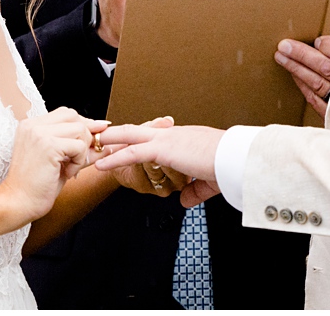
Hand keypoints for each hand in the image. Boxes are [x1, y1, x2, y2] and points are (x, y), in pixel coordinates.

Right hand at [0, 107, 103, 223]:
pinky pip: (79, 146)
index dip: (82, 126)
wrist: (19, 202)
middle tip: (79, 158)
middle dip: (84, 136)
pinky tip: (67, 173)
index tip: (90, 142)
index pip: (66, 113)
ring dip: (82, 150)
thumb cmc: (38, 185)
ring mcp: (39, 133)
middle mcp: (32, 125)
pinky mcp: (47, 145)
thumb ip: (80, 144)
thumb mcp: (61, 159)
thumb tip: (105, 131)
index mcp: (31, 125)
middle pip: (74, 116)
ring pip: (80, 129)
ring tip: (70, 167)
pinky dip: (79, 161)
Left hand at [95, 124, 225, 207]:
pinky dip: (115, 157)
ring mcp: (167, 139)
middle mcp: (174, 134)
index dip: (142, 137)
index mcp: (186, 138)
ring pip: (131, 136)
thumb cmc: (228, 166)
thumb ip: (195, 191)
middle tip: (104, 135)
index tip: (130, 139)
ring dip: (112, 140)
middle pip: (140, 129)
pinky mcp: (163, 149)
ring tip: (95, 143)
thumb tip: (184, 200)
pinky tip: (103, 162)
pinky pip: (133, 152)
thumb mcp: (209, 181)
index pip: (158, 135)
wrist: (235, 159)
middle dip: (121, 133)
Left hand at [276, 36, 329, 115]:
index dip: (327, 45)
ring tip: (281, 57)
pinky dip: (304, 87)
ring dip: (297, 69)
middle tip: (284, 45)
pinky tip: (294, 76)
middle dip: (302, 55)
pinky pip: (316, 99)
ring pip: (317, 83)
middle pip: (325, 67)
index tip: (317, 39)